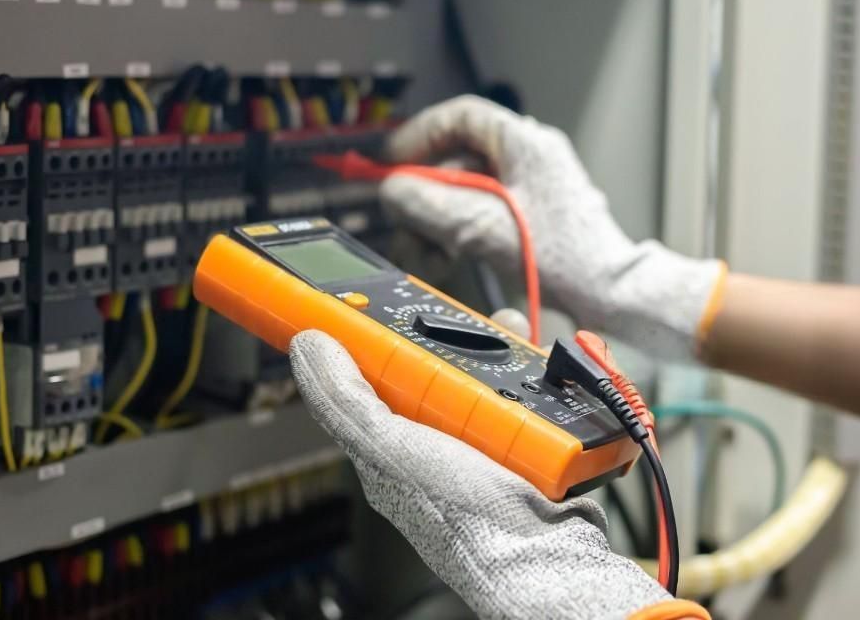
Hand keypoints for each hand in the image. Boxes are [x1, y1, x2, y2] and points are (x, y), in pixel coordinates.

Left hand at [289, 329, 694, 619]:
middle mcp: (429, 447)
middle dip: (449, 335)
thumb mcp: (394, 450)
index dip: (367, 337)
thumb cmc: (471, 522)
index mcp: (387, 448)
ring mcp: (478, 447)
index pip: (364, 378)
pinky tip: (545, 368)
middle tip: (463, 317)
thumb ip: (348, 400)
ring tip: (514, 337)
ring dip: (500, 350)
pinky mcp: (522, 447)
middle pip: (429, 368)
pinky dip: (537, 375)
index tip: (368, 298)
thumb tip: (308, 348)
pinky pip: (524, 396)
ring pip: (482, 377)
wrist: (551, 560)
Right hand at [383, 95, 725, 355]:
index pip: (459, 116)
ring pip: (466, 188)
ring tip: (435, 251)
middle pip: (457, 158)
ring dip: (440, 219)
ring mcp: (533, 185)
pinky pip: (483, 209)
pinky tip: (454, 255)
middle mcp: (529, 156)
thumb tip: (392, 190)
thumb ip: (427, 203)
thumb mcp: (479, 226)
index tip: (392, 161)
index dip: (418, 135)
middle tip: (408, 220)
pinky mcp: (533, 214)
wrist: (607, 291)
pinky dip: (462, 229)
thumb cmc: (562, 257)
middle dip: (426, 193)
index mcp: (523, 142)